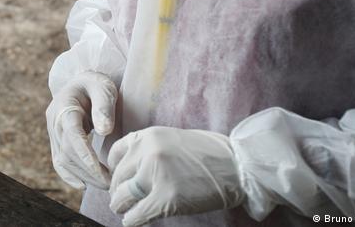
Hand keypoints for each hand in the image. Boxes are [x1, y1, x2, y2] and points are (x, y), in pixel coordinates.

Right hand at [45, 71, 117, 188]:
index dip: (84, 154)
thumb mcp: (103, 88)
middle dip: (88, 170)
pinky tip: (84, 185)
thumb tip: (104, 130)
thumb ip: (103, 106)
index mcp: (64, 106)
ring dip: (83, 175)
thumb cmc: (95, 85)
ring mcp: (53, 132)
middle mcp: (53, 121)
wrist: (81, 84)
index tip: (100, 171)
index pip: (72, 133)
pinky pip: (59, 161)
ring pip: (62, 160)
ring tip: (106, 183)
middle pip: (67, 151)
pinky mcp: (56, 141)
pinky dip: (70, 175)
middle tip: (112, 182)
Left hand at [108, 126, 245, 226]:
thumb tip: (129, 169)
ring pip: (122, 196)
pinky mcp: (166, 198)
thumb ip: (149, 149)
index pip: (115, 154)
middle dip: (118, 191)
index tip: (120, 180)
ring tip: (125, 211)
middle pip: (118, 177)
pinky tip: (133, 221)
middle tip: (121, 200)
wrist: (239, 166)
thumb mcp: (172, 138)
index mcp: (147, 136)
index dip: (115, 171)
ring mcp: (156, 175)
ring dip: (121, 206)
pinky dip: (132, 220)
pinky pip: (137, 214)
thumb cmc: (209, 154)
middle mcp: (147, 152)